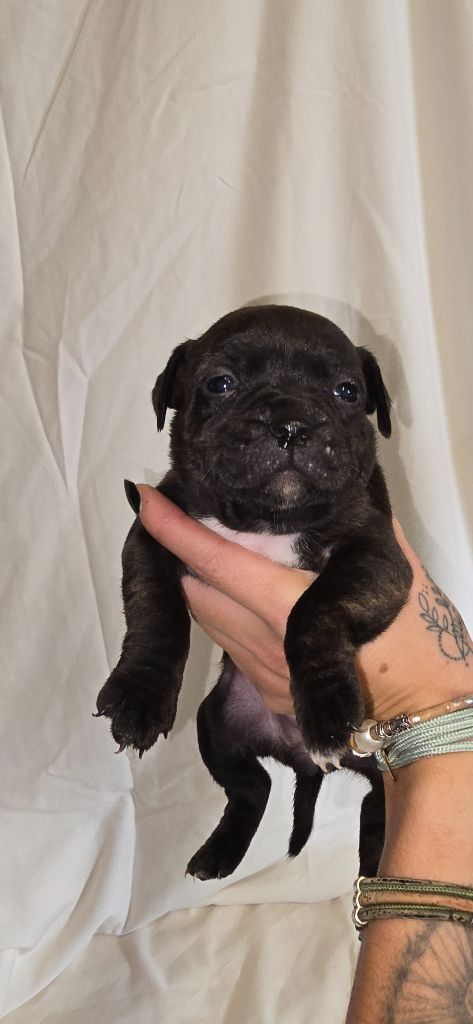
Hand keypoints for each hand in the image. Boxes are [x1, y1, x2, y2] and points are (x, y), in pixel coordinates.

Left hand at [135, 485, 472, 723]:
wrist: (425, 712)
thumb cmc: (413, 637)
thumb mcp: (388, 570)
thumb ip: (357, 525)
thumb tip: (337, 491)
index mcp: (288, 606)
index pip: (214, 561)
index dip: (174, 530)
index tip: (143, 501)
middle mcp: (264, 642)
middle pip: (198, 590)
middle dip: (185, 554)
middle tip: (187, 521)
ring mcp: (263, 673)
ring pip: (208, 620)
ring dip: (202, 587)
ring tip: (209, 557)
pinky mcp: (268, 694)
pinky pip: (229, 647)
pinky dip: (225, 617)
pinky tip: (243, 602)